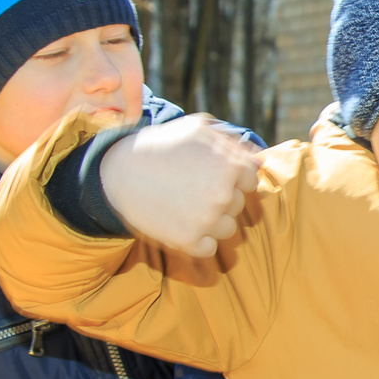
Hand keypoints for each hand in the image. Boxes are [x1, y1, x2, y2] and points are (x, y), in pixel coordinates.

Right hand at [99, 115, 262, 256]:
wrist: (118, 173)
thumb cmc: (161, 147)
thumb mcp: (197, 130)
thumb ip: (233, 143)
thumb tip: (259, 160)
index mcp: (231, 166)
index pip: (250, 180)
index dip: (230, 176)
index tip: (206, 172)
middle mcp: (223, 195)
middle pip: (237, 204)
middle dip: (219, 196)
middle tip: (189, 186)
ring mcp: (207, 220)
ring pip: (227, 228)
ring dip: (211, 220)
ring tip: (183, 204)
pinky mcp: (189, 241)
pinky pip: (209, 248)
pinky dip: (198, 240)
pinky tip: (179, 222)